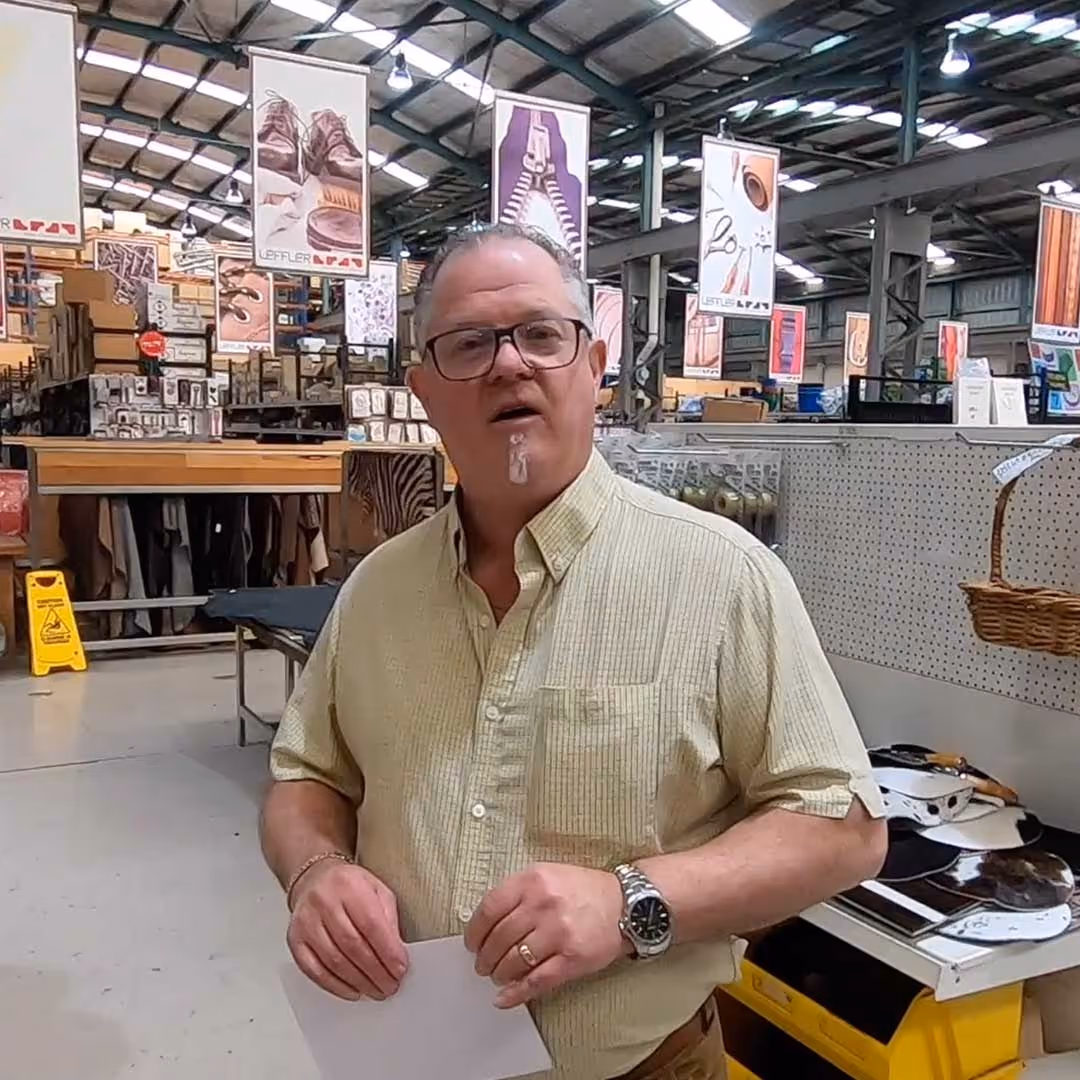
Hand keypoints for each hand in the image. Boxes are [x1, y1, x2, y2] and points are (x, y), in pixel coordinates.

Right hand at [287, 861, 408, 1001]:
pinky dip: (335, 985)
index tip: (400, 968)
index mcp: (349, 886)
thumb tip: (396, 952)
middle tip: (390, 985)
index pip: (371, 924)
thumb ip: (388, 918)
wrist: (315, 879)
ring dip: (359, 981)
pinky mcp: (295, 940)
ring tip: (376, 990)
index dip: (388, 951)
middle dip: (375, 971)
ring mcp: (306, 922)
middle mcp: (324, 902)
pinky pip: (314, 970)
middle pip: (352, 945)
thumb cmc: (349, 886)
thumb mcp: (377, 890)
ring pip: (334, 960)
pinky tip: (352, 990)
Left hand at [465, 863, 626, 1008]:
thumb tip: (486, 921)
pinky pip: (536, 981)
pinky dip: (516, 993)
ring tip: (497, 975)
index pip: (489, 909)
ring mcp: (558, 933)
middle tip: (482, 964)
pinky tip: (505, 997)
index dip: (474, 931)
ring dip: (499, 974)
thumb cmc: (584, 890)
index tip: (471, 943)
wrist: (626, 904)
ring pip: (513, 961)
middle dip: (484, 957)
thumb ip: (518, 892)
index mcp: (533, 880)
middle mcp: (543, 904)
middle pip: (498, 938)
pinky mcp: (572, 959)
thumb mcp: (547, 875)